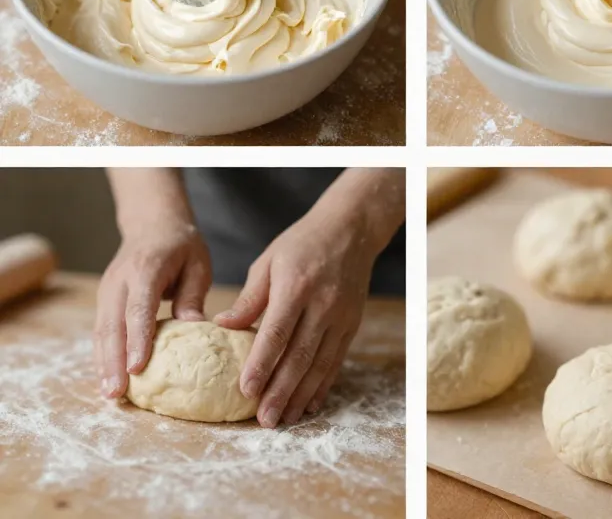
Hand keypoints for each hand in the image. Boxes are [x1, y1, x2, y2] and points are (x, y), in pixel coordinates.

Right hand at [95, 217, 210, 399]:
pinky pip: (100, 331)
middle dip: (113, 361)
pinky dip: (102, 355)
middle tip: (117, 393)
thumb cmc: (181, 246)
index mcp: (146, 268)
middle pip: (113, 324)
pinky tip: (107, 379)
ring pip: (101, 331)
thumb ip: (192, 296)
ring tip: (110, 395)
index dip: (138, 339)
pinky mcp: (104, 299)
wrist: (152, 223)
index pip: (139, 307)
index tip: (137, 367)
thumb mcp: (197, 264)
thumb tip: (193, 328)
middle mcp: (121, 280)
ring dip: (103, 363)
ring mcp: (108, 289)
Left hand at [214, 205, 374, 427]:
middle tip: (264, 419)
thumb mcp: (268, 261)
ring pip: (320, 364)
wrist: (349, 229)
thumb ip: (249, 297)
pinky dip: (322, 385)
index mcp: (296, 285)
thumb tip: (222, 326)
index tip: (246, 390)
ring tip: (283, 419)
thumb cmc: (301, 243)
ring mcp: (340, 316)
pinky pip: (336, 361)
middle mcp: (321, 304)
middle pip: (300, 355)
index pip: (277, 332)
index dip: (262, 363)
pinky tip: (309, 403)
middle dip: (281, 390)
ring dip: (301, 395)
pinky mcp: (351, 324)